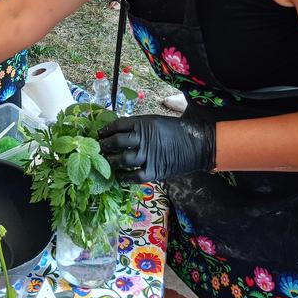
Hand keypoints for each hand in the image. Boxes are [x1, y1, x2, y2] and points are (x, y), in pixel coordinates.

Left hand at [98, 115, 215, 182]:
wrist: (198, 144)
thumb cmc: (176, 131)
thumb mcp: (156, 121)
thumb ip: (139, 126)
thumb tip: (119, 131)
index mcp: (144, 123)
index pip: (118, 125)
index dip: (106, 130)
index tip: (100, 134)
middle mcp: (144, 138)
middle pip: (117, 142)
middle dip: (105, 145)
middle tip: (99, 148)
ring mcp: (149, 155)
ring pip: (123, 159)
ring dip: (112, 161)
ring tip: (107, 161)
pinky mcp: (155, 170)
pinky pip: (134, 176)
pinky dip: (124, 177)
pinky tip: (119, 176)